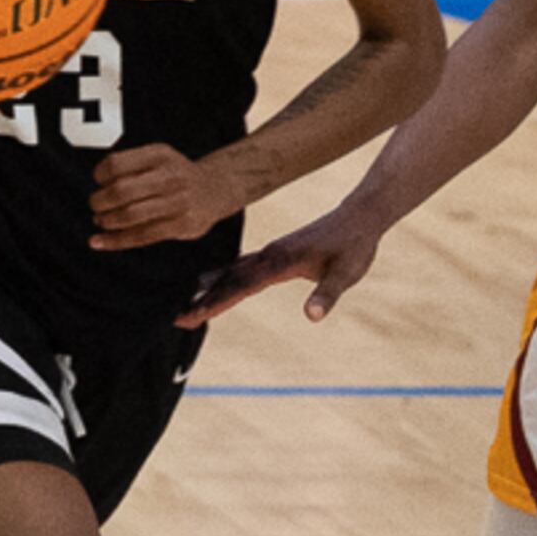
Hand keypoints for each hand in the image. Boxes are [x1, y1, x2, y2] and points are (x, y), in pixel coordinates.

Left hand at [91, 145, 250, 253]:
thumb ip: (130, 166)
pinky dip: (115, 241)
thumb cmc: (175, 174)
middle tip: (95, 205)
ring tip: (101, 221)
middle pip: (121, 191)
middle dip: (99, 201)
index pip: (116, 164)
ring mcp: (177, 202)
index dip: (100, 175)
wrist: (215, 188)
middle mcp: (170, 176)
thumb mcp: (158, 158)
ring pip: (129, 215)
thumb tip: (98, 185)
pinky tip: (98, 242)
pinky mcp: (180, 225)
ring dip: (107, 221)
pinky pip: (141, 236)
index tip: (98, 182)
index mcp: (159, 155)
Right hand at [179, 199, 386, 323]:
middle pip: (230, 280)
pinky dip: (224, 278)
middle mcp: (270, 255)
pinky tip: (211, 282)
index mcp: (282, 261)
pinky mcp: (275, 253)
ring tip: (185, 304)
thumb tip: (312, 316)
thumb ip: (327, 294)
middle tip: (178, 319)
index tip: (193, 315)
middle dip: (204, 300)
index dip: (217, 302)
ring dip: (209, 289)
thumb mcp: (347, 273)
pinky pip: (242, 267)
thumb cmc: (354, 246)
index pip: (243, 286)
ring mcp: (271, 253)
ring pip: (232, 272)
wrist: (358, 217)